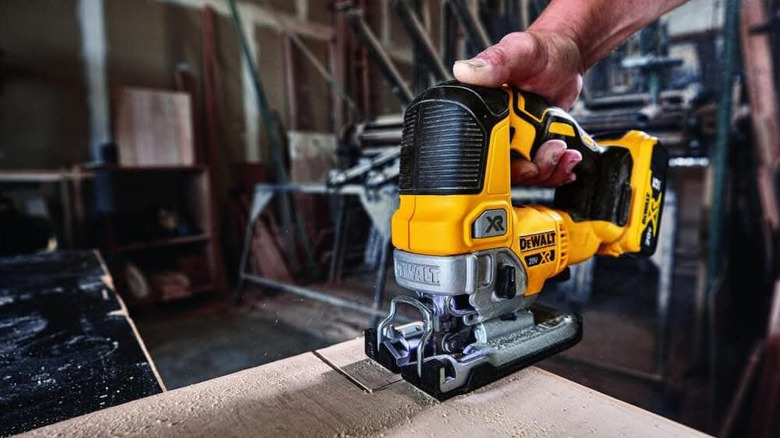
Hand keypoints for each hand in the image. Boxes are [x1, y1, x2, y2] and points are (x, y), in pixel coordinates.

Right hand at [453, 30, 583, 185]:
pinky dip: (556, 170)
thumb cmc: (542, 51)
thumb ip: (496, 61)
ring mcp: (514, 140)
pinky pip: (539, 171)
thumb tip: (465, 71)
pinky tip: (566, 158)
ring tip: (564, 150)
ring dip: (548, 171)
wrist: (567, 59)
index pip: (479, 151)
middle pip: (503, 170)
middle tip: (552, 149)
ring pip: (524, 175)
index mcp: (480, 111)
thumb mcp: (519, 51)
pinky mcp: (532, 146)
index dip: (499, 165)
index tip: (523, 160)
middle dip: (532, 169)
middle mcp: (494, 129)